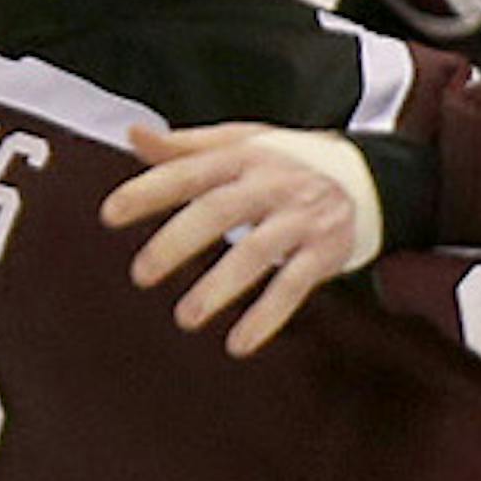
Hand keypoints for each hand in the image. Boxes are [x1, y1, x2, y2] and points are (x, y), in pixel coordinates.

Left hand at [102, 122, 381, 353]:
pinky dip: (267, 316)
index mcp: (244, 156)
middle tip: (140, 274)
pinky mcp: (324, 252)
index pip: (190, 170)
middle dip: (177, 242)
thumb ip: (187, 146)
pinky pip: (294, 285)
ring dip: (219, 287)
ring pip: (257, 252)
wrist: (369, 180)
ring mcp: (301, 219)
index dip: (150, 190)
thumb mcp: (243, 143)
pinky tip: (239, 343)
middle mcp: (272, 184)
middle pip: (220, 211)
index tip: (110, 214)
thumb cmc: (290, 163)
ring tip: (186, 318)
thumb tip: (133, 136)